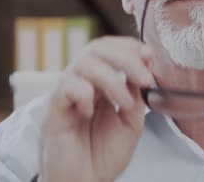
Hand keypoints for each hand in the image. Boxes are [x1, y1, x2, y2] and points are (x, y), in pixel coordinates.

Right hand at [39, 37, 154, 181]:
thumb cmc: (103, 156)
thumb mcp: (131, 124)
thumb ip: (135, 97)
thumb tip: (141, 71)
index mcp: (99, 84)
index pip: (108, 50)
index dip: (128, 46)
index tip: (149, 55)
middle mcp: (81, 84)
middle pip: (96, 49)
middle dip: (125, 57)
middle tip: (144, 78)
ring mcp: (66, 95)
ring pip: (83, 63)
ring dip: (111, 78)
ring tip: (124, 102)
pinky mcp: (54, 110)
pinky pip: (67, 86)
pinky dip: (85, 94)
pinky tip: (90, 112)